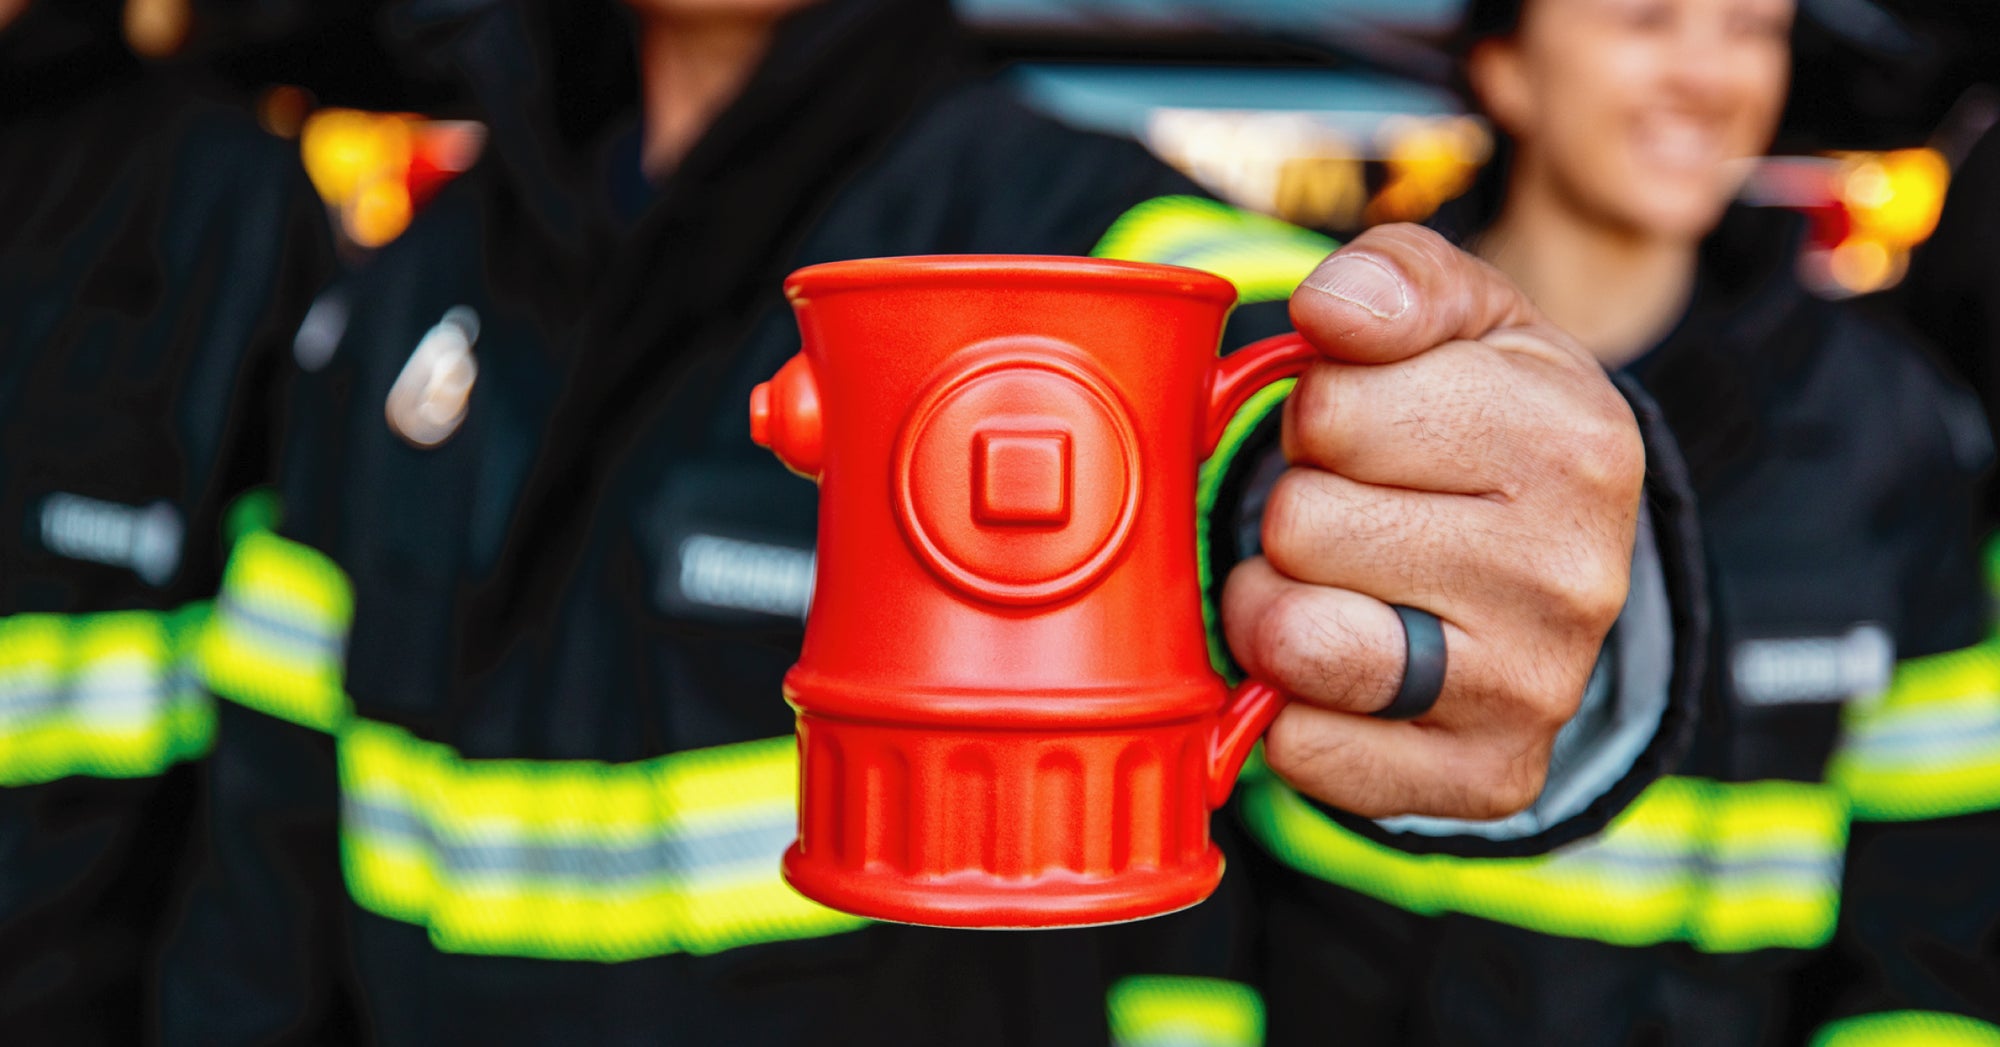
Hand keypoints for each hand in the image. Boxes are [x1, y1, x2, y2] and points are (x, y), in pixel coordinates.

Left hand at [1221, 224, 1643, 820]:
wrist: (1562, 560)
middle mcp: (1572, 574)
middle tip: (1358, 514)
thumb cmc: (1484, 420)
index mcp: (1572, 439)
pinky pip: (1305, 749)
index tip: (1369, 432)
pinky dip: (1292, 709)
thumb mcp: (1463, 316)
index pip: (1330, 409)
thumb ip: (1394, 278)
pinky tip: (1345, 671)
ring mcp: (1532, 688)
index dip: (1321, 415)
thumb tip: (1330, 312)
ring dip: (1277, 608)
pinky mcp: (1486, 778)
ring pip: (1293, 641)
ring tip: (1335, 585)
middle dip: (1299, 509)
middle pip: (1301, 524)